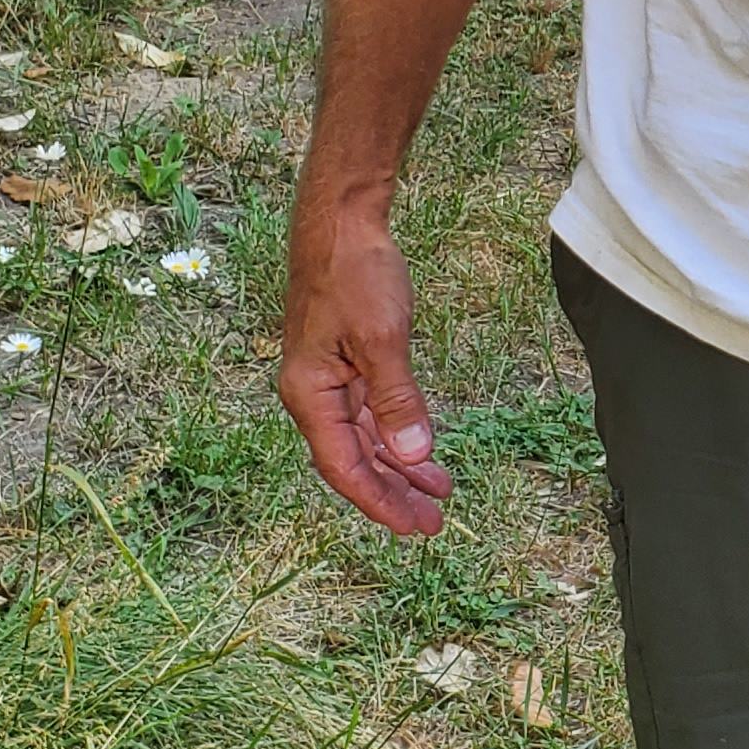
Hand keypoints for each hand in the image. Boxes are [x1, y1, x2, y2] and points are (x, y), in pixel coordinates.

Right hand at [279, 201, 453, 536]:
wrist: (342, 222)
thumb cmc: (353, 272)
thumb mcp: (382, 338)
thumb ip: (397, 400)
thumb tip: (413, 455)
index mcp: (310, 394)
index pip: (344, 467)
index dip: (379, 501)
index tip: (412, 526)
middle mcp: (314, 395)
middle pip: (354, 460)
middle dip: (393, 493)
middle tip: (432, 524)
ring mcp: (329, 380)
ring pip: (366, 440)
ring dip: (400, 468)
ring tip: (437, 495)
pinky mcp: (347, 364)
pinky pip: (371, 415)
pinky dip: (397, 435)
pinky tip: (422, 453)